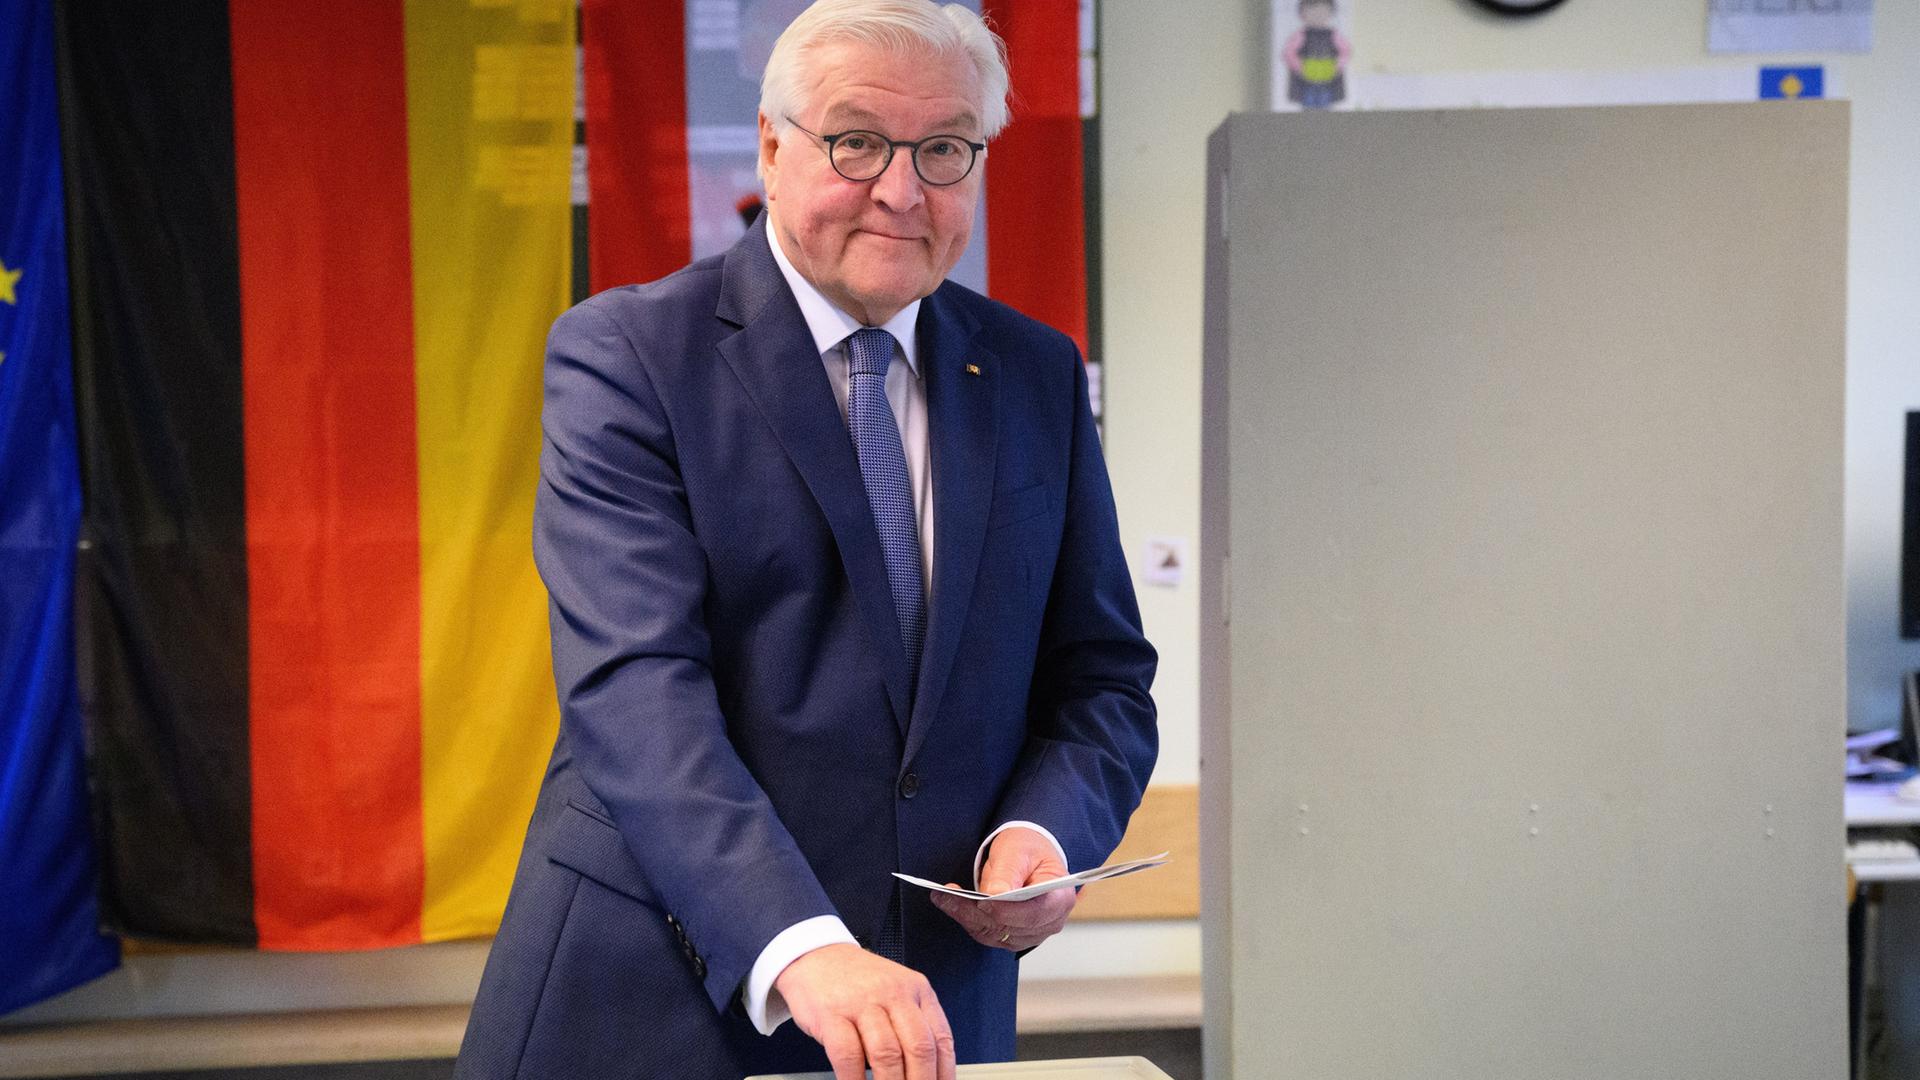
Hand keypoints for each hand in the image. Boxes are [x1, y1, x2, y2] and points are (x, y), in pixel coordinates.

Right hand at [774, 943, 955, 1079]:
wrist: (815, 954)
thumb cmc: (857, 981)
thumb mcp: (897, 992)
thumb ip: (914, 1024)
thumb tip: (930, 1072)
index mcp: (917, 990)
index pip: (940, 1039)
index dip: (943, 1074)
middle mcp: (893, 993)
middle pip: (918, 1048)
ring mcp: (862, 1003)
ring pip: (887, 1054)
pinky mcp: (831, 1014)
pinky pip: (847, 1055)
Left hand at [930, 827, 1076, 951]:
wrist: (1027, 855)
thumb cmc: (1028, 849)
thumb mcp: (1019, 851)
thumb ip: (1008, 874)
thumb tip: (995, 896)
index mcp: (1060, 899)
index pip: (1034, 914)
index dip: (1008, 912)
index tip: (983, 902)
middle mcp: (1049, 922)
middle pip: (1010, 927)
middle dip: (977, 912)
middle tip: (949, 896)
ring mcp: (1030, 934)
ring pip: (994, 934)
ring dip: (966, 916)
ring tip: (942, 897)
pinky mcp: (1011, 936)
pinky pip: (986, 933)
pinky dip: (966, 919)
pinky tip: (949, 903)